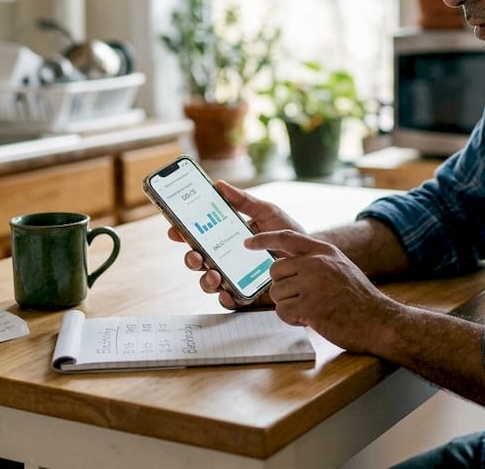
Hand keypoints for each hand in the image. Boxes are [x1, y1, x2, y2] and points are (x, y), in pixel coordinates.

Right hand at [166, 180, 302, 308]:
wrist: (310, 256)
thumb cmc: (286, 232)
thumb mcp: (267, 212)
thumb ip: (244, 201)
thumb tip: (219, 184)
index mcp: (226, 237)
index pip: (198, 236)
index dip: (182, 233)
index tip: (174, 229)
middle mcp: (225, 258)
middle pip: (197, 260)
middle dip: (191, 259)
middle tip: (196, 255)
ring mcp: (234, 277)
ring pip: (208, 282)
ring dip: (205, 279)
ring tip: (214, 274)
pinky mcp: (246, 294)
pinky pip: (229, 300)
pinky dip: (225, 298)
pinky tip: (227, 293)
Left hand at [246, 229, 400, 354]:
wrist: (379, 320)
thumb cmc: (358, 298)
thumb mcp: (340, 267)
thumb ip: (316, 261)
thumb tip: (287, 263)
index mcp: (324, 251)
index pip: (286, 237)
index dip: (264, 239)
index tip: (248, 242)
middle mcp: (316, 263)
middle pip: (275, 270)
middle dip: (282, 287)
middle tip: (300, 298)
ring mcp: (312, 283)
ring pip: (276, 292)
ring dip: (288, 305)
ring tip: (311, 310)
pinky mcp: (309, 306)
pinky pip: (282, 311)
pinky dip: (292, 319)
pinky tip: (311, 319)